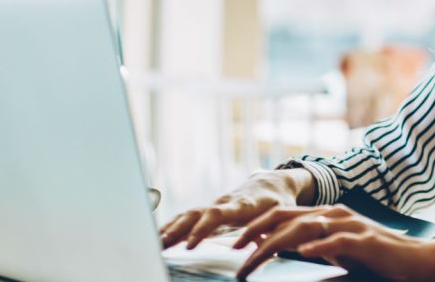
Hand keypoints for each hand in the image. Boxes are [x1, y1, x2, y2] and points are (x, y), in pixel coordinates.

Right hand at [159, 169, 311, 249]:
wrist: (272, 183)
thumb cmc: (278, 202)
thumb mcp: (280, 216)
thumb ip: (271, 231)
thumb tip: (263, 251)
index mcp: (241, 205)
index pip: (217, 215)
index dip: (202, 229)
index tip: (189, 244)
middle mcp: (223, 203)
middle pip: (196, 214)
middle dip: (177, 230)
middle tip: (161, 245)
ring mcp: (214, 206)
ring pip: (188, 215)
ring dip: (170, 229)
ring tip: (154, 244)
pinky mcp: (210, 210)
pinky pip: (188, 217)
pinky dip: (172, 226)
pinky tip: (159, 238)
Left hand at [234, 204, 434, 280]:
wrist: (415, 260)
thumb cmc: (375, 257)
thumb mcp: (337, 250)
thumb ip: (312, 245)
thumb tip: (280, 248)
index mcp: (326, 214)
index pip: (283, 215)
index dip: (256, 225)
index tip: (234, 243)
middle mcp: (335, 214)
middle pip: (287, 219)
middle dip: (256, 234)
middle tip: (234, 252)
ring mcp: (350, 225)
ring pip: (305, 229)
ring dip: (276, 244)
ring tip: (255, 259)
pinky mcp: (365, 240)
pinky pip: (338, 241)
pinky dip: (318, 247)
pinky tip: (302, 253)